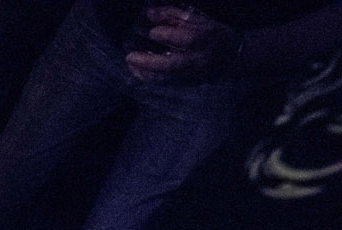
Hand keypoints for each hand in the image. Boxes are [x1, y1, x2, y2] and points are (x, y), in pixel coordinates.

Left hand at [126, 6, 240, 81]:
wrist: (233, 58)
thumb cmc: (214, 34)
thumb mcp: (200, 20)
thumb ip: (174, 16)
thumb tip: (149, 13)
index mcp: (206, 38)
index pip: (187, 39)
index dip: (168, 35)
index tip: (152, 31)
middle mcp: (199, 59)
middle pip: (173, 64)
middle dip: (149, 62)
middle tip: (129, 56)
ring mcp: (193, 74)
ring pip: (166, 78)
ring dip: (145, 73)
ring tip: (130, 64)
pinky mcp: (188, 83)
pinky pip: (165, 83)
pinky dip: (149, 78)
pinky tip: (137, 71)